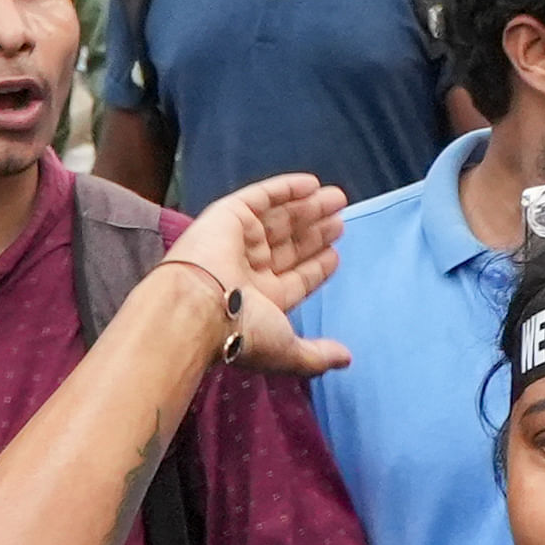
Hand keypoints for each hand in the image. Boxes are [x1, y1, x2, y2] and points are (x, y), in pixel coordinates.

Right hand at [168, 172, 352, 374]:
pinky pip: (261, 196)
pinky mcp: (228, 215)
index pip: (294, 279)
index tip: (336, 253)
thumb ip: (316, 355)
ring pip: (279, 220)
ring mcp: (238, 240)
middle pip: (290, 246)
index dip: (316, 267)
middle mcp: (248, 270)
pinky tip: (312, 184)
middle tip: (341, 219)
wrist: (197, 305)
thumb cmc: (241, 331)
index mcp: (260, 301)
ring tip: (338, 199)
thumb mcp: (287, 350)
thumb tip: (346, 360)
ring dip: (308, 208)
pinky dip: (285, 188)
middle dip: (315, 234)